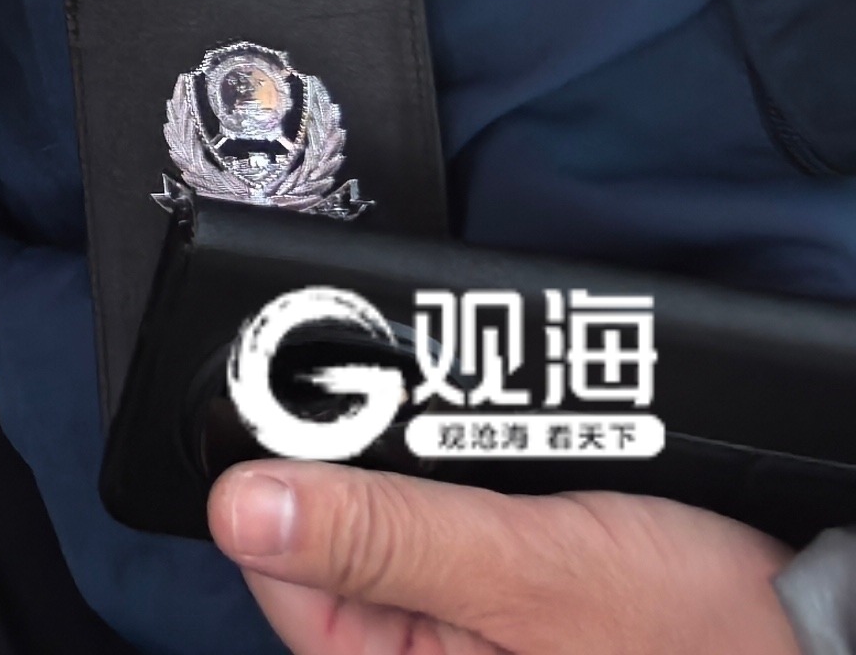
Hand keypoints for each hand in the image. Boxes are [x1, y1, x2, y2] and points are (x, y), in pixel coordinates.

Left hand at [215, 462, 798, 654]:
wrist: (820, 635)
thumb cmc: (706, 640)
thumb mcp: (530, 573)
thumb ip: (383, 538)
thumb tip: (240, 506)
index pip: (277, 564)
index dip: (296, 477)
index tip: (325, 405)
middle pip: (335, 530)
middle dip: (379, 459)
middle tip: (454, 427)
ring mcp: (465, 629)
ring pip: (399, 509)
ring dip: (436, 456)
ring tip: (515, 444)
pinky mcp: (505, 595)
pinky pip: (456, 518)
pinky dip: (480, 470)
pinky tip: (530, 454)